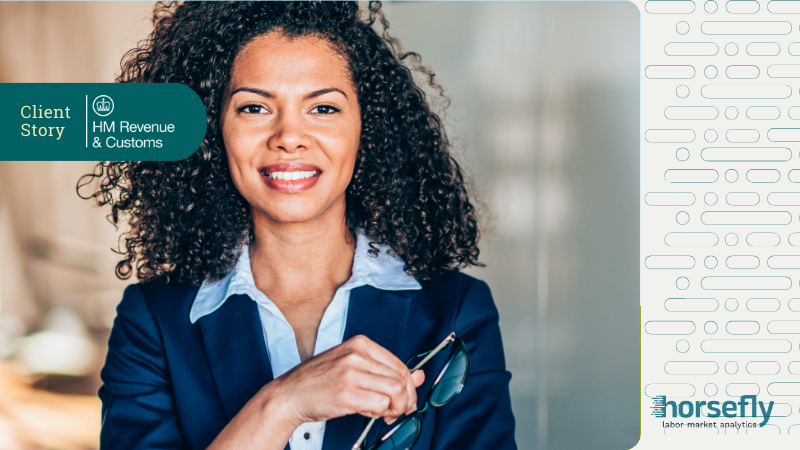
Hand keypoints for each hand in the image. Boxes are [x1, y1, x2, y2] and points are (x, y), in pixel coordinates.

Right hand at [267, 334, 424, 425]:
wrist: (289, 395)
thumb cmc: (319, 383)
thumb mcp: (353, 369)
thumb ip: (385, 372)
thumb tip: (419, 376)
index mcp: (360, 344)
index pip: (400, 364)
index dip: (408, 386)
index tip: (405, 399)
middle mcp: (357, 354)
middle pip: (401, 378)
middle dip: (404, 400)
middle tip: (396, 411)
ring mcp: (352, 372)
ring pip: (395, 390)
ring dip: (393, 407)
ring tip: (380, 412)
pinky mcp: (347, 393)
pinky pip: (381, 403)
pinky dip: (379, 412)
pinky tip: (366, 411)